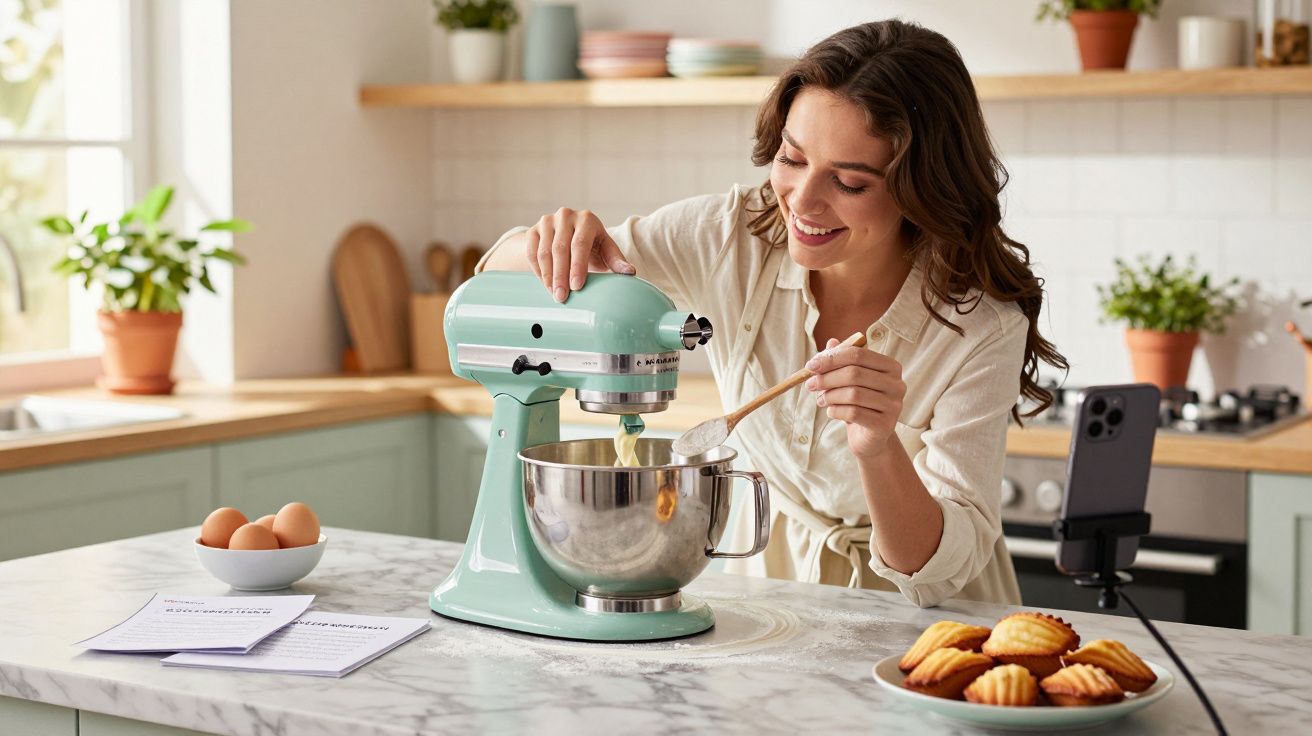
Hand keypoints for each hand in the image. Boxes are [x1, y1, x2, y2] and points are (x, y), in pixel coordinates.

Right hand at [526, 207, 635, 301]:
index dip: (577, 266)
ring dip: (548, 276)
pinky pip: (532, 253)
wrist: (568, 235)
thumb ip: (617, 261)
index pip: (580, 244)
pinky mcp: (533, 230)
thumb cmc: (593, 246)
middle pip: (560, 249)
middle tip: (562, 297)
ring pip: (544, 252)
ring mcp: (547, 221)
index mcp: (587, 219)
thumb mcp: (607, 251)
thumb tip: (630, 273)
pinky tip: (545, 284)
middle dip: (560, 276)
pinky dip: (537, 271)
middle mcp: (566, 216)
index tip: (577, 287)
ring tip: (554, 294)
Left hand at [805, 337, 906, 458]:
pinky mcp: (886, 424)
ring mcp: (894, 405)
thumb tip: (831, 342)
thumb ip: (841, 360)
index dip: (832, 358)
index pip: (858, 354)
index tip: (810, 365)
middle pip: (854, 373)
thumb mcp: (849, 380)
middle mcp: (897, 384)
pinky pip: (854, 413)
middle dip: (827, 378)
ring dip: (830, 396)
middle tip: (810, 385)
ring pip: (853, 394)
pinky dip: (836, 411)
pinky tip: (831, 412)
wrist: (870, 438)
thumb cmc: (859, 403)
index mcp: (890, 367)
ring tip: (820, 400)